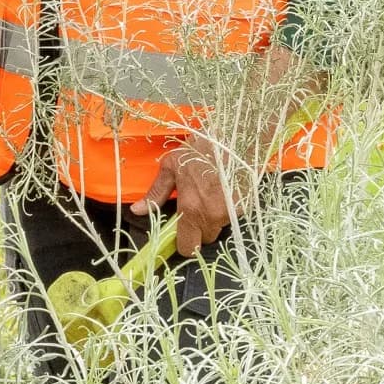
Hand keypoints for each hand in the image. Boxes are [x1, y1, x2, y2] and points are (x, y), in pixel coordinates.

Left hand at [129, 130, 255, 256]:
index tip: (180, 232)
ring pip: (219, 227)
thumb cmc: (200, 149)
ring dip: (213, 218)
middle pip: (204, 239)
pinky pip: (232, 216)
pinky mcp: (245, 207)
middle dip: (198, 229)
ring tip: (210, 193)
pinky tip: (223, 190)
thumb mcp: (172, 166)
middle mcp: (212, 216)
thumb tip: (138, 210)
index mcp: (191, 209)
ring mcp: (231, 213)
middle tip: (195, 207)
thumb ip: (156, 193)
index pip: (187, 247)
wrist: (234, 136)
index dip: (182, 242)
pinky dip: (227, 208)